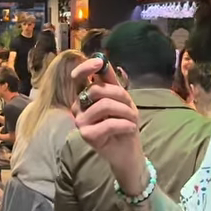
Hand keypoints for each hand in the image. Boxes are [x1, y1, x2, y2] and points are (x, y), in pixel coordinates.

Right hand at [71, 57, 145, 195]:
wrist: (128, 150)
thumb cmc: (124, 122)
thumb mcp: (122, 99)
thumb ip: (111, 80)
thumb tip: (102, 59)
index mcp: (84, 96)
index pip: (78, 77)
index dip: (86, 67)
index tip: (99, 63)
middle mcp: (77, 107)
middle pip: (97, 89)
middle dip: (121, 96)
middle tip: (131, 108)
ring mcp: (79, 121)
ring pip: (105, 105)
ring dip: (126, 112)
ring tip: (132, 120)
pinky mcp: (85, 135)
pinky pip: (108, 123)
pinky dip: (124, 124)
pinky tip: (130, 128)